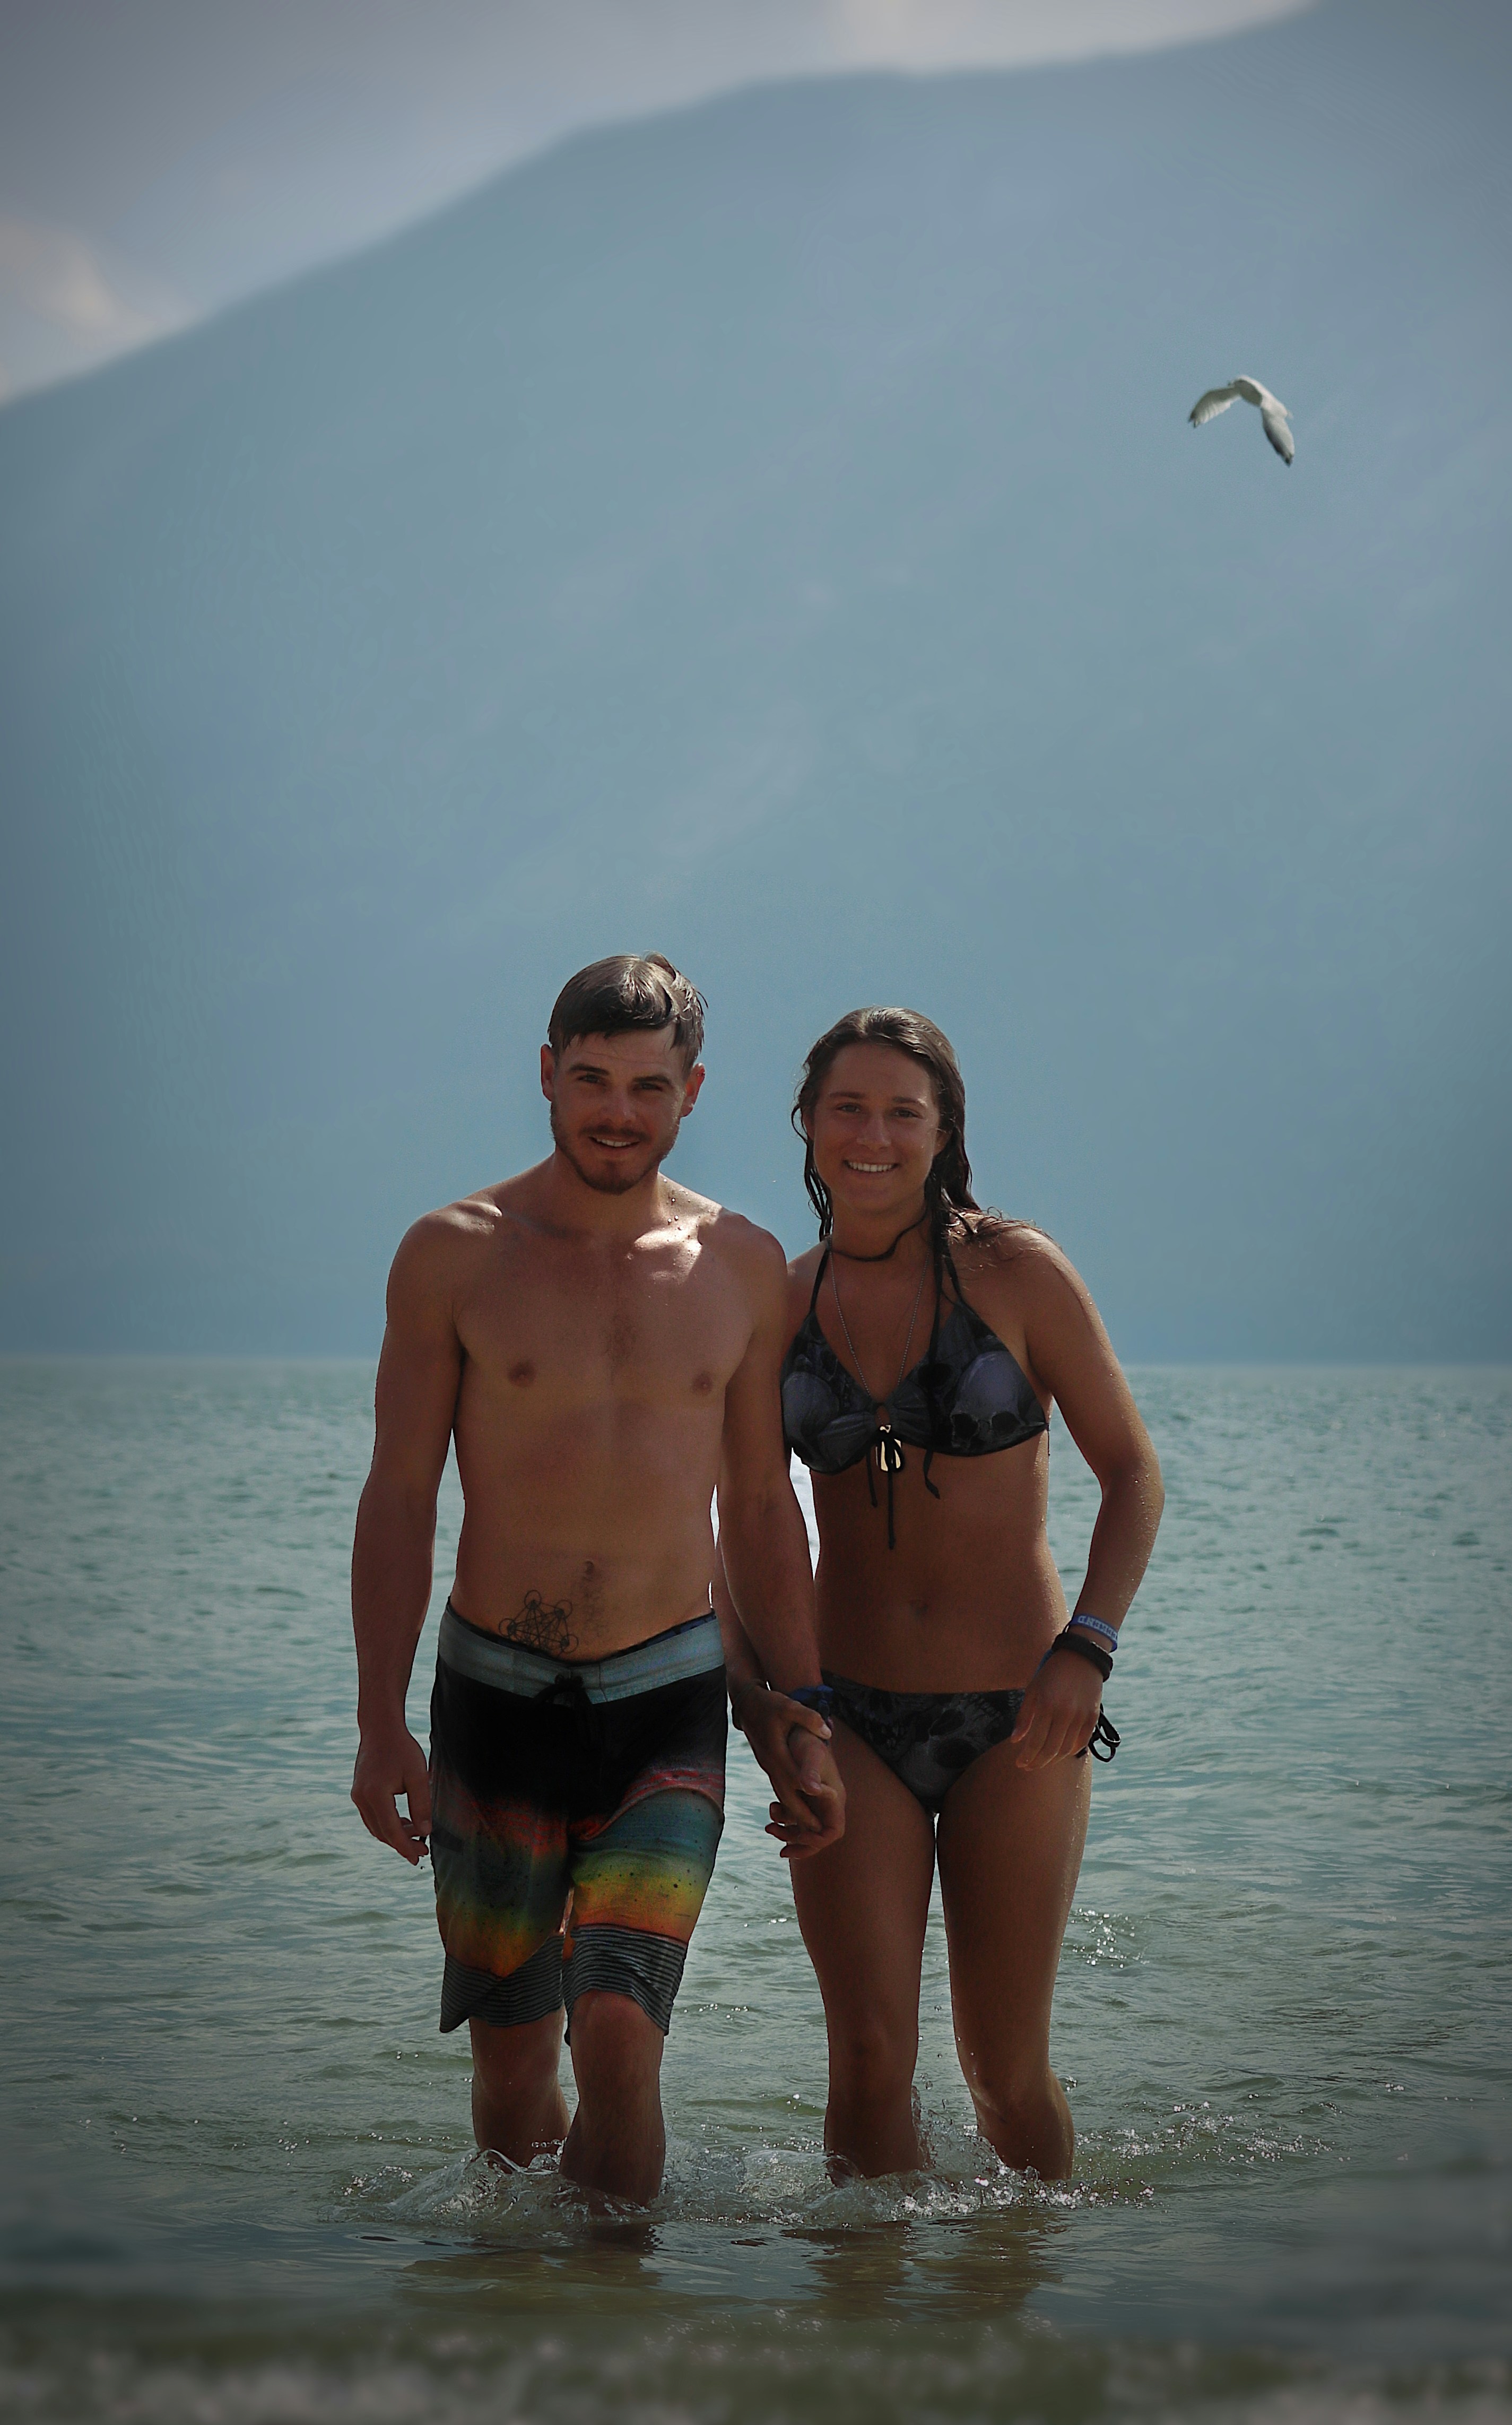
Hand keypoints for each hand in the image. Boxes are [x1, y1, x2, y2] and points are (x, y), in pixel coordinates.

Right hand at [352, 1726, 431, 1862]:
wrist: (380, 1728)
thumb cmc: (402, 1749)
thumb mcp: (417, 1776)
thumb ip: (421, 1805)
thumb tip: (425, 1832)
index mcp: (374, 1795)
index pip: (391, 1831)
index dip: (405, 1847)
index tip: (418, 1858)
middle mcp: (361, 1798)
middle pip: (381, 1832)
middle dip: (402, 1843)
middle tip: (422, 1849)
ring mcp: (357, 1796)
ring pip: (375, 1826)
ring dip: (394, 1834)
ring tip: (417, 1835)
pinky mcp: (359, 1792)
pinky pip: (372, 1817)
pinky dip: (387, 1824)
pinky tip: (404, 1823)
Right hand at [732, 1682, 846, 1857]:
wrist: (746, 1702)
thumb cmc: (769, 1703)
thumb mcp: (789, 1706)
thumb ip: (809, 1719)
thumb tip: (827, 1732)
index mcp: (777, 1753)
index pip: (794, 1783)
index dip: (808, 1802)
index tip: (819, 1817)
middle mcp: (771, 1764)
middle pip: (786, 1796)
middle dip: (801, 1816)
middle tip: (816, 1833)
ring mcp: (767, 1765)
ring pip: (780, 1793)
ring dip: (793, 1812)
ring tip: (808, 1828)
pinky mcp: (767, 1763)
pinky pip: (778, 1786)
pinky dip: (787, 1800)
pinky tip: (796, 1808)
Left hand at [1008, 1649, 1103, 1770]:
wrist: (1082, 1657)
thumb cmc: (1052, 1672)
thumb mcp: (1033, 1689)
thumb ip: (1024, 1716)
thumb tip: (1015, 1740)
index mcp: (1046, 1705)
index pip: (1035, 1741)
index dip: (1026, 1756)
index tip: (1019, 1763)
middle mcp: (1065, 1713)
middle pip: (1050, 1749)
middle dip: (1037, 1762)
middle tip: (1028, 1767)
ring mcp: (1081, 1716)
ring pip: (1066, 1749)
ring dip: (1052, 1759)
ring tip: (1042, 1761)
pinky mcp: (1093, 1717)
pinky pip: (1081, 1742)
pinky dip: (1070, 1751)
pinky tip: (1060, 1753)